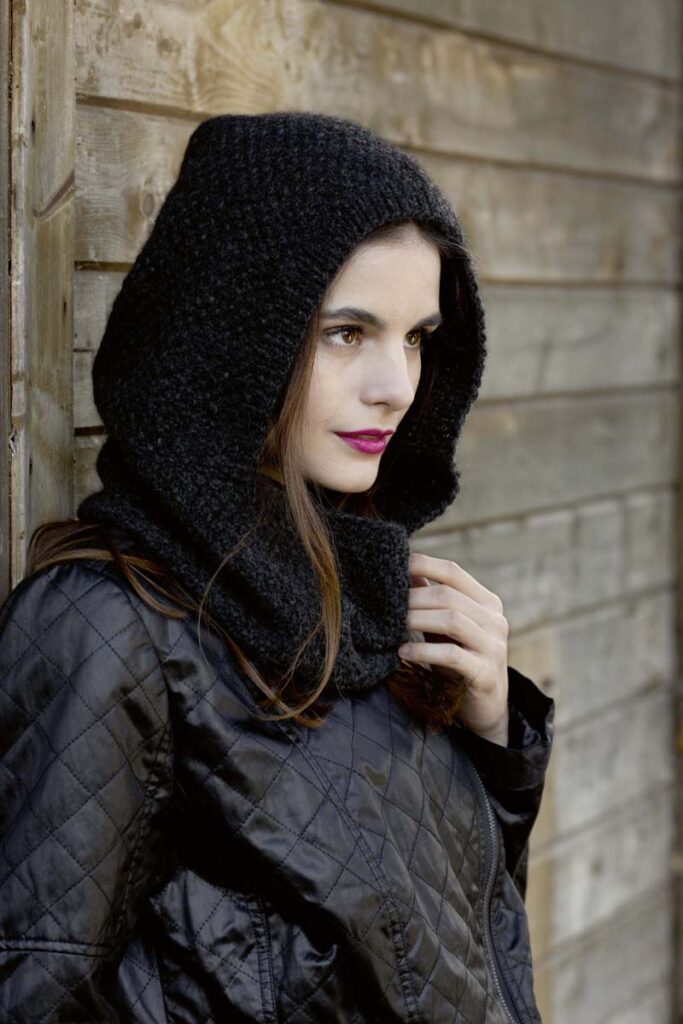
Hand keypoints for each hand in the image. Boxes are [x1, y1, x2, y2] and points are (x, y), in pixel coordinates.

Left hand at [397, 552, 509, 743]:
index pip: (453, 572)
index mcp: (487, 602)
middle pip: (449, 596)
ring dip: (417, 619)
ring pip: (452, 620)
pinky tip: (403, 652)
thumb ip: (432, 600)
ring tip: (393, 626)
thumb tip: (407, 571)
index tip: (395, 564)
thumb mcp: (446, 628)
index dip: (423, 564)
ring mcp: (493, 646)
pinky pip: (452, 654)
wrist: (487, 708)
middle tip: (386, 604)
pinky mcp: (485, 673)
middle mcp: (494, 620)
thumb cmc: (461, 661)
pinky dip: (423, 651)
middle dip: (413, 598)